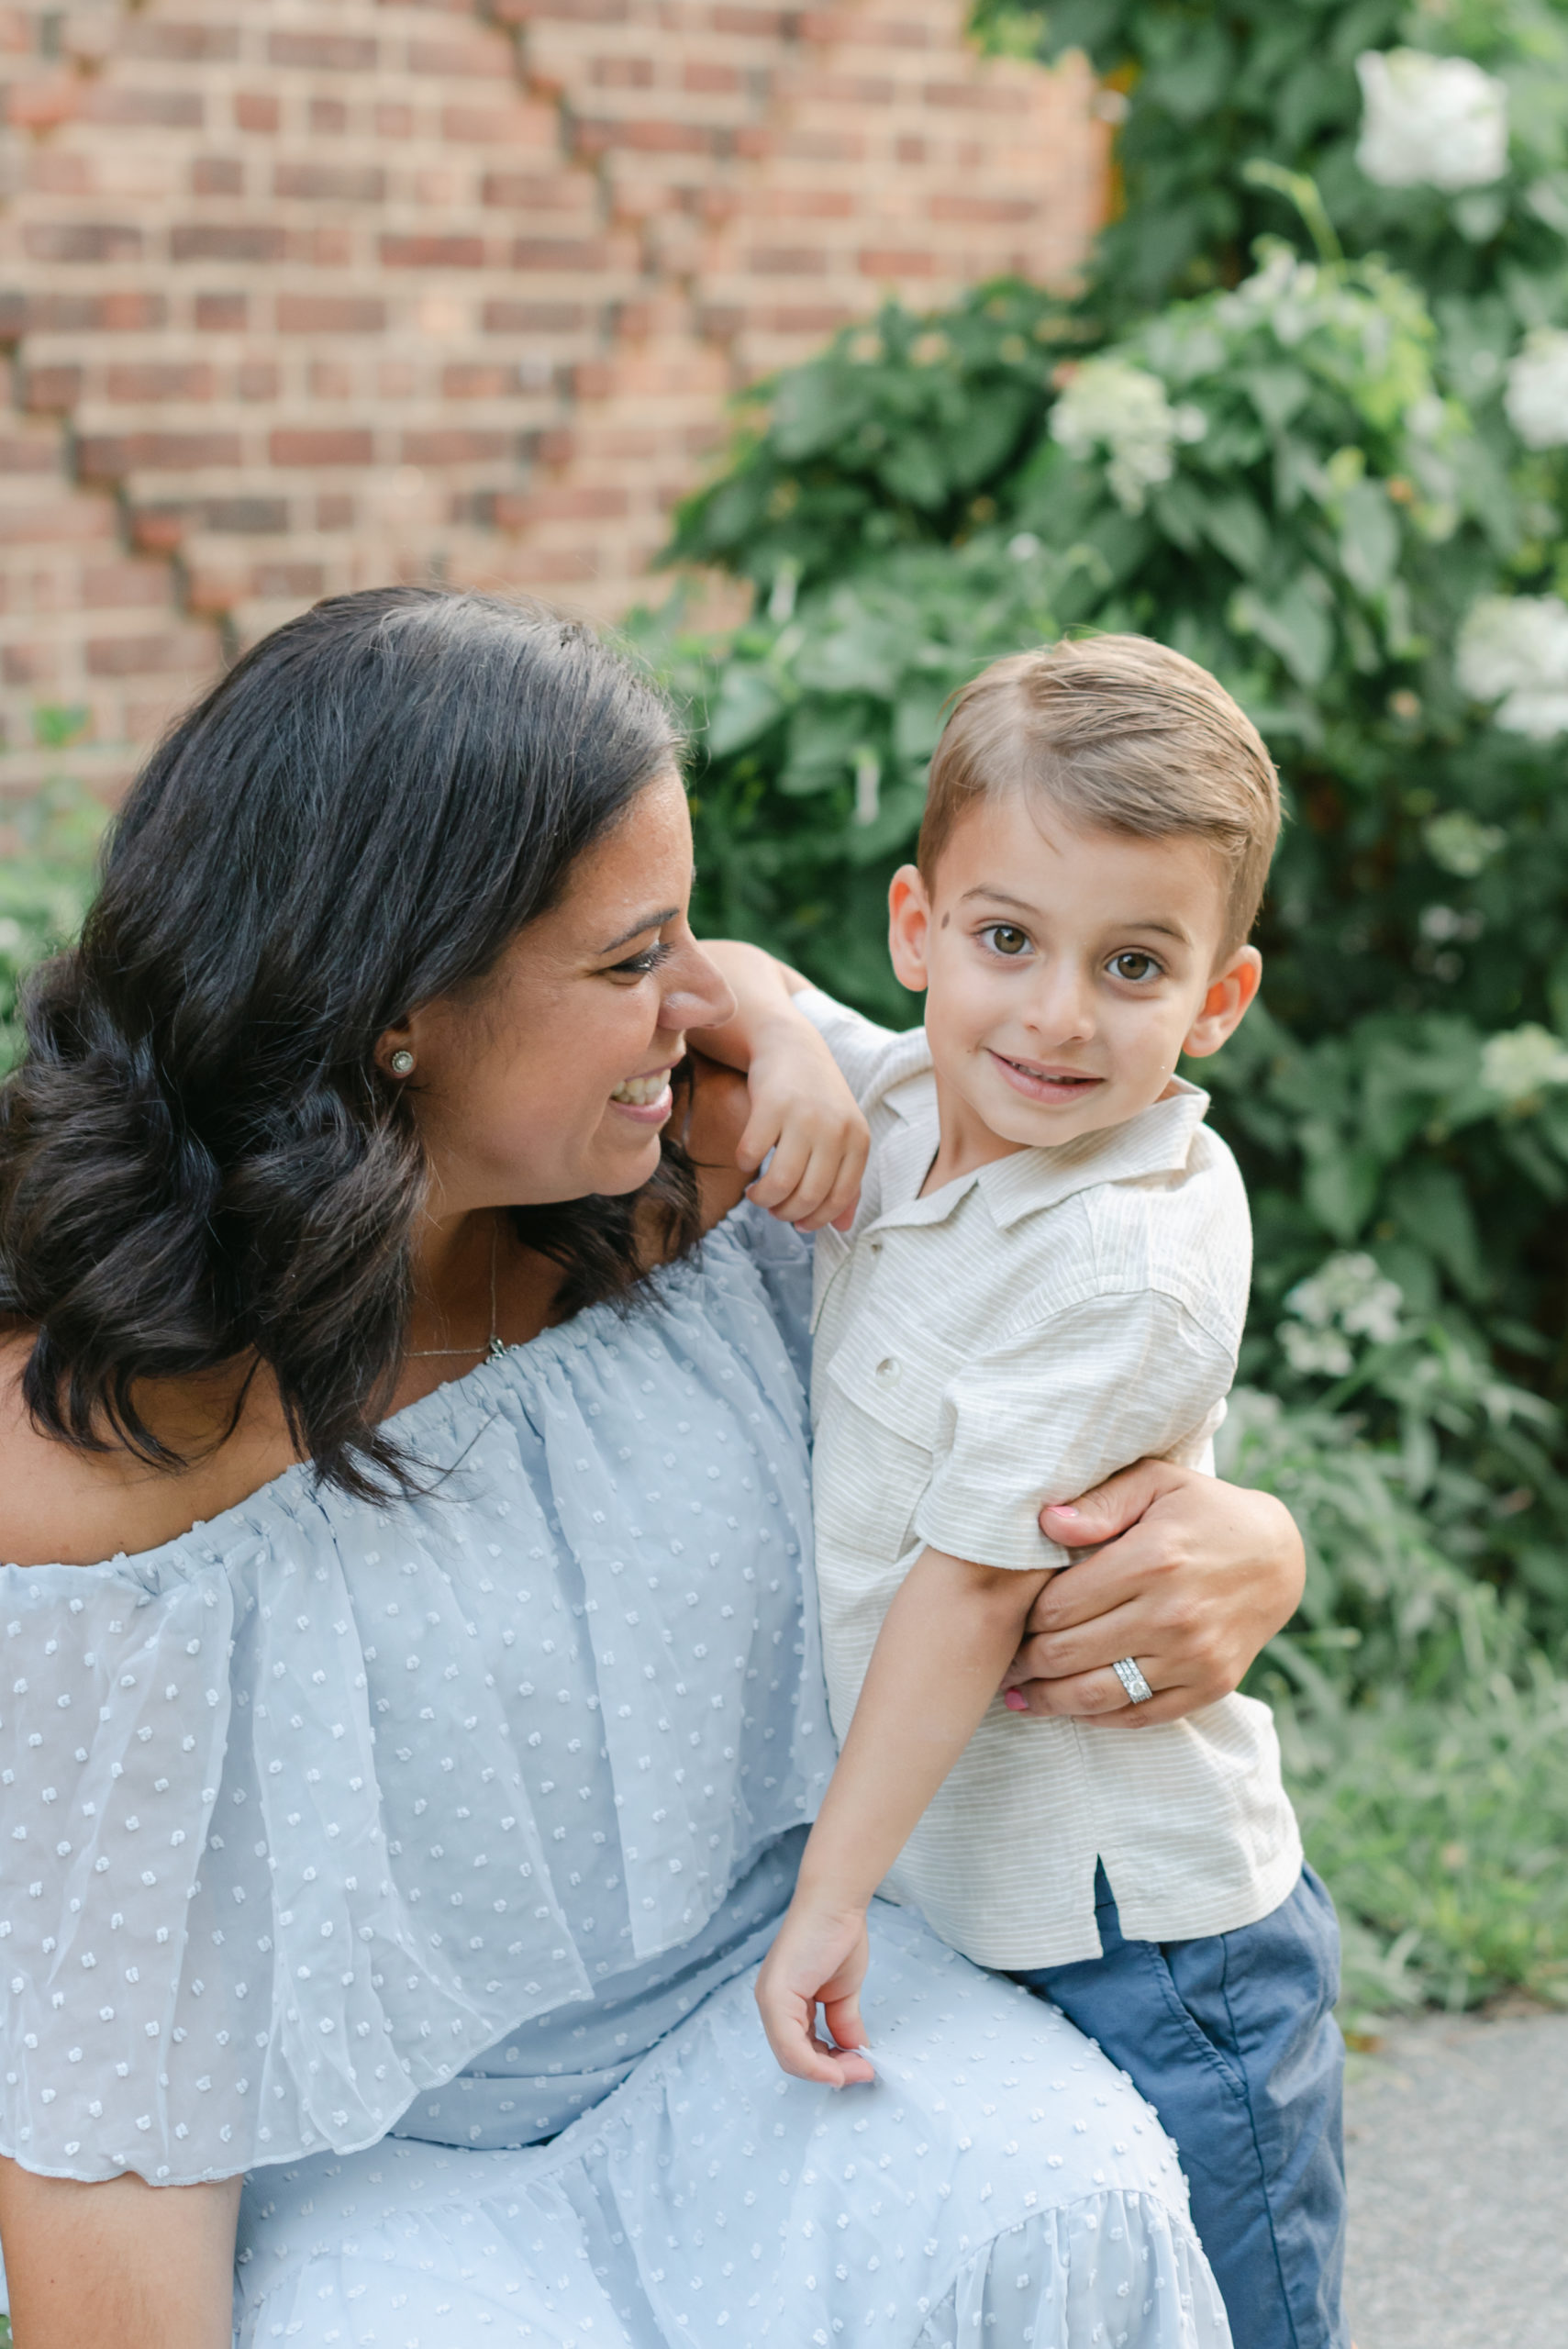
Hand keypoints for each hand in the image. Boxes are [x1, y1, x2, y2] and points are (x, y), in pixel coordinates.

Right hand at [738, 1021, 868, 1232]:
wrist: (791, 1047)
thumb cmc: (818, 1099)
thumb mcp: (842, 1136)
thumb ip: (846, 1179)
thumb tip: (842, 1227)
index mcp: (858, 1140)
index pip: (840, 1198)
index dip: (816, 1219)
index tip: (798, 1223)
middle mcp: (835, 1129)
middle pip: (808, 1197)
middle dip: (785, 1213)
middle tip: (772, 1207)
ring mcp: (803, 1116)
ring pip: (779, 1183)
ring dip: (762, 1198)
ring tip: (757, 1193)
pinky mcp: (770, 1105)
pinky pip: (750, 1155)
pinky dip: (744, 1165)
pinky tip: (747, 1159)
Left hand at [754, 1896, 875, 2086]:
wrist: (836, 1903)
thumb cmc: (838, 1937)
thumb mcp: (842, 1993)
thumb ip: (843, 2023)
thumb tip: (856, 2053)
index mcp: (783, 2003)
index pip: (799, 2050)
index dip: (829, 2066)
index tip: (860, 2068)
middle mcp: (770, 2004)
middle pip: (794, 2058)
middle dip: (830, 2072)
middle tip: (863, 2073)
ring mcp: (769, 2000)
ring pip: (791, 2057)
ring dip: (827, 2071)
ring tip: (859, 2068)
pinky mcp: (775, 1997)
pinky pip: (791, 2045)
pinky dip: (816, 2064)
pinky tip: (841, 2067)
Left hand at [1000, 1458, 1304, 1725]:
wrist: (1278, 1556)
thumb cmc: (1202, 1511)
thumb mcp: (1155, 1482)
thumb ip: (1100, 1501)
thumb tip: (1047, 1522)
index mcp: (1152, 1560)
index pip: (1059, 1605)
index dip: (1022, 1618)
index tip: (1005, 1619)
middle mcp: (1173, 1614)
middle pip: (1069, 1653)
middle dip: (1026, 1662)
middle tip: (1003, 1661)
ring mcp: (1194, 1656)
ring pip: (1098, 1693)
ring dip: (1049, 1699)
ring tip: (1020, 1695)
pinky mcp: (1211, 1685)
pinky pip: (1140, 1714)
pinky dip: (1098, 1717)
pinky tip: (1069, 1707)